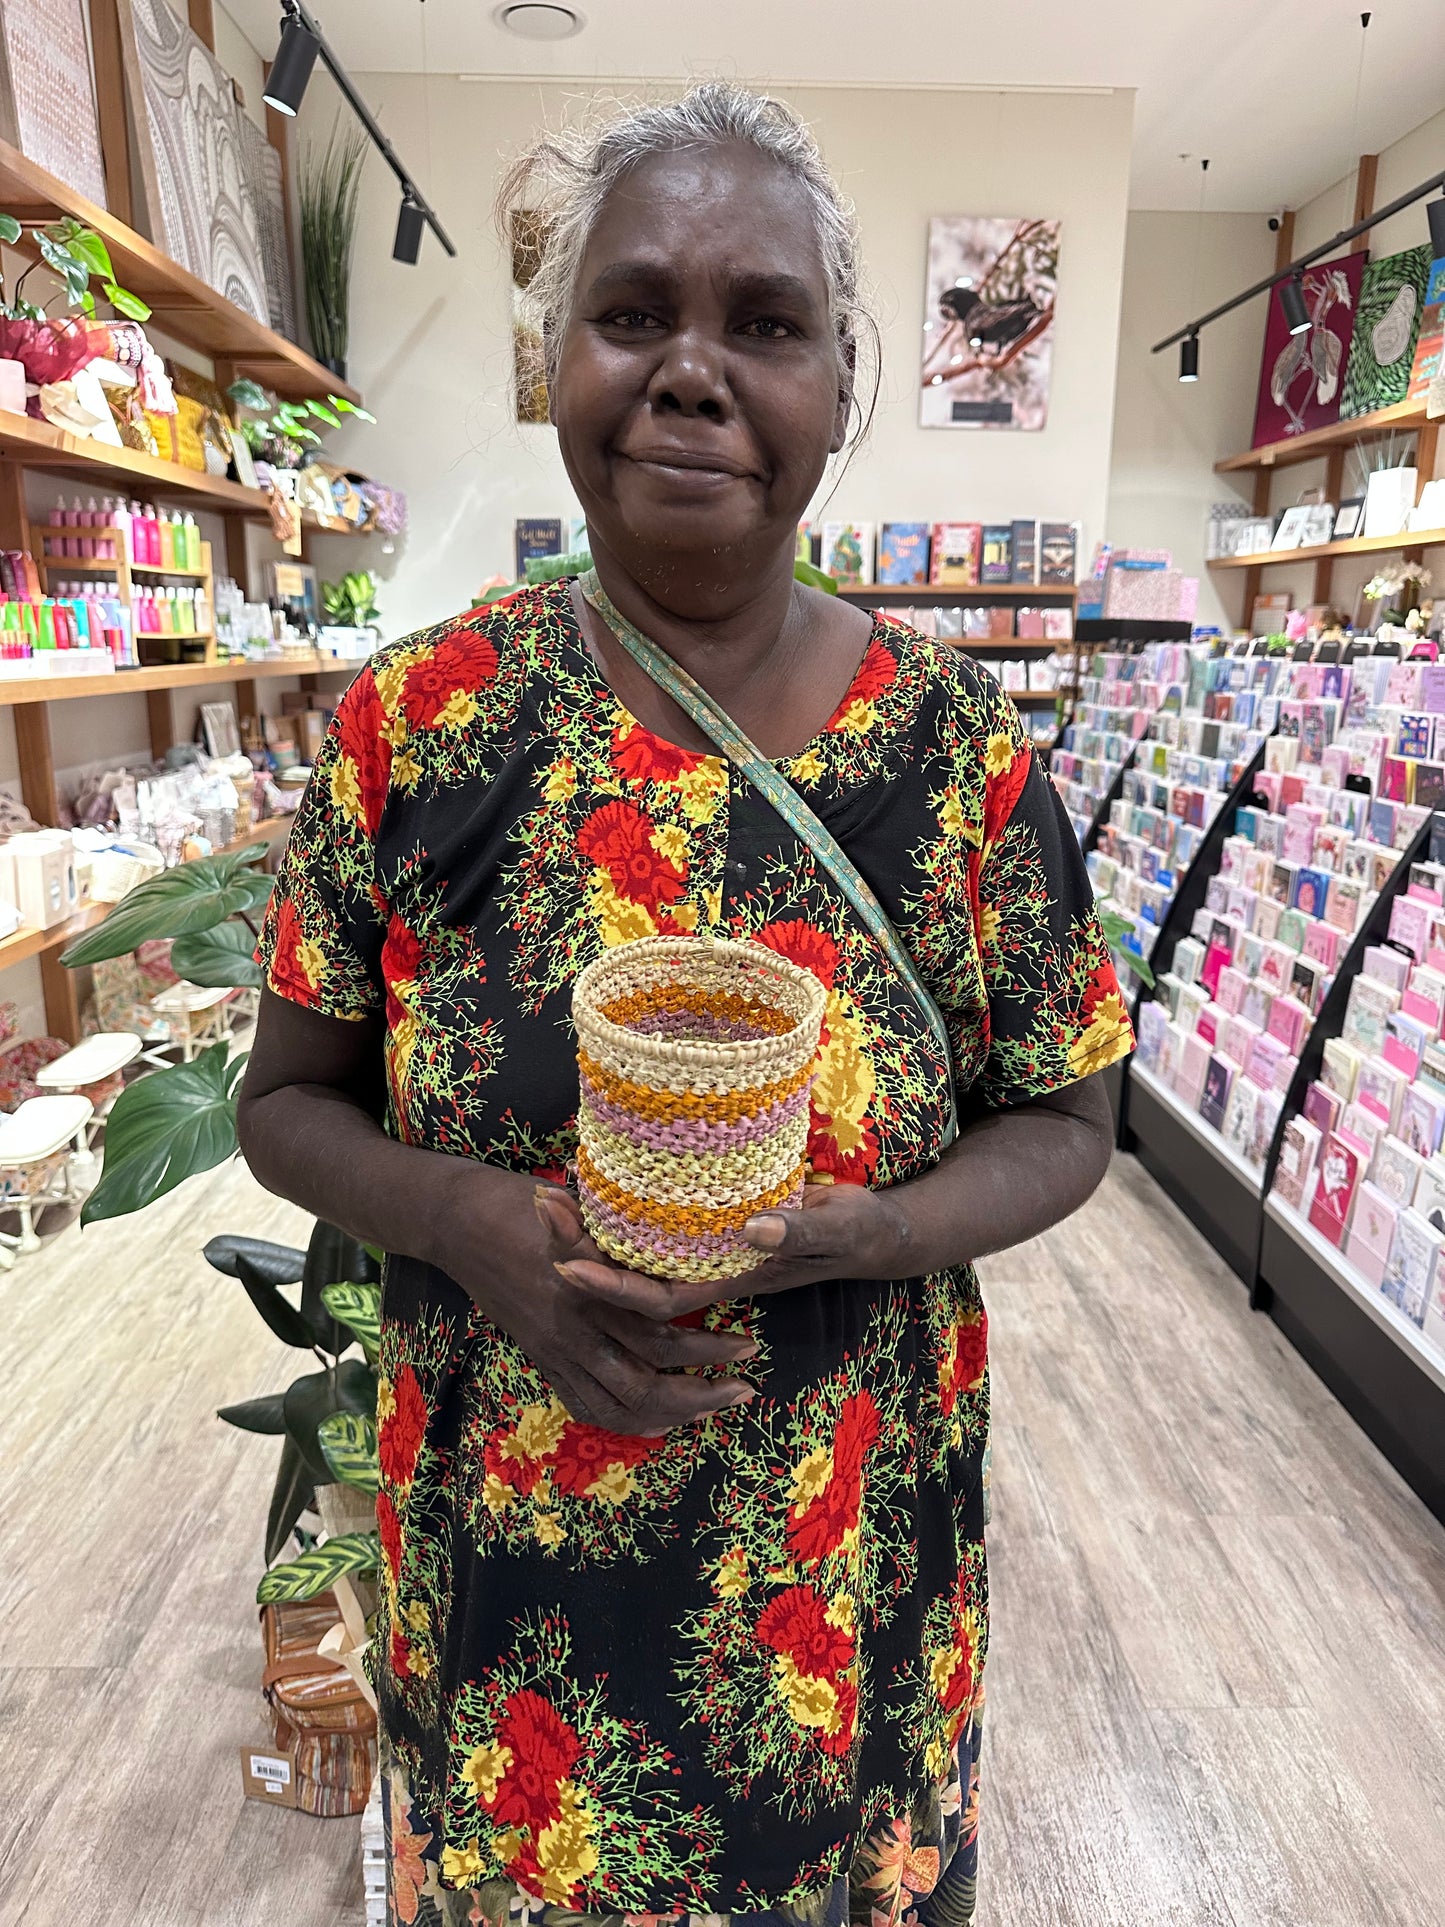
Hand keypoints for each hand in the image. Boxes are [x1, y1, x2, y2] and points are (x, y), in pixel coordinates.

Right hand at [441, 1168, 757, 1436]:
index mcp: (589, 1293)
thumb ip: (623, 1227)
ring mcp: (554, 1352)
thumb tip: (687, 1221)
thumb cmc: (522, 1203)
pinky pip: (585, 1406)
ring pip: (617, 1407)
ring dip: (670, 1416)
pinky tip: (657, 1419)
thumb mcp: (578, 1204)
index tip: (748, 1343)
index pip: (660, 1337)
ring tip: (712, 1406)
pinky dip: (625, 1420)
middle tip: (745, 1387)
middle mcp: (573, 1332)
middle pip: (644, 1386)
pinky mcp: (541, 1359)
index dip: (708, 1349)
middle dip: (700, 1395)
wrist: (456, 1223)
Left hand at [555, 1181, 908, 1321]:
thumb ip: (799, 1227)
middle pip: (631, 1279)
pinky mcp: (712, 1225)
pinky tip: (599, 1181)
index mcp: (730, 1279)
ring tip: (551, 1191)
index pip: (656, 1300)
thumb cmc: (857, 1232)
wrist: (873, 1233)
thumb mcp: (836, 1225)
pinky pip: (655, 1230)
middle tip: (541, 1203)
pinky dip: (622, 1214)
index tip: (567, 1267)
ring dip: (591, 1230)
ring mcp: (708, 1249)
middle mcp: (709, 1269)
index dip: (611, 1290)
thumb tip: (750, 1227)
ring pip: (635, 1255)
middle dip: (582, 1249)